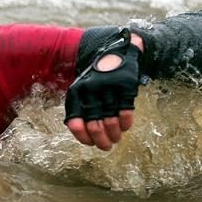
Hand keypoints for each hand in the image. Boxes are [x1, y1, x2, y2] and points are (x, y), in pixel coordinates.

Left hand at [64, 30, 142, 150]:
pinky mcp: (124, 85)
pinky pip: (125, 111)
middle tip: (107, 147)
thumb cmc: (97, 79)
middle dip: (101, 141)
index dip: (83, 138)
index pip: (75, 123)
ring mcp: (108, 87)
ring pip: (111, 121)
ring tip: (117, 139)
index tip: (91, 144)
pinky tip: (125, 127)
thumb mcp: (82, 90)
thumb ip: (81, 110)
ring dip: (115, 135)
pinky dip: (126, 123)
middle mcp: (90, 91)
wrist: (116, 54)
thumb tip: (85, 137)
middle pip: (94, 125)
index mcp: (76, 93)